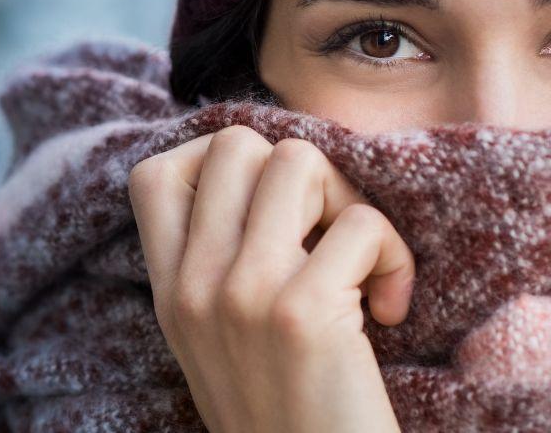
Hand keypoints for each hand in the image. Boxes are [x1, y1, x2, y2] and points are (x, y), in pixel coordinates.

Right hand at [127, 124, 414, 432]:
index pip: (156, 174)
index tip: (272, 211)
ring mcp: (241, 294)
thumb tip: (271, 172)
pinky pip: (361, 223)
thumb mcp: (220, 342)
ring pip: (299, 161)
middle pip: (238, 145)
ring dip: (349, 202)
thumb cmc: (288, 416)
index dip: (220, 165)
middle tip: (327, 235)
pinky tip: (392, 311)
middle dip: (301, 174)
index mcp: (169, 292)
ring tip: (361, 265)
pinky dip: (394, 257)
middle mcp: (193, 285)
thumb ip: (219, 266)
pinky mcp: (300, 312)